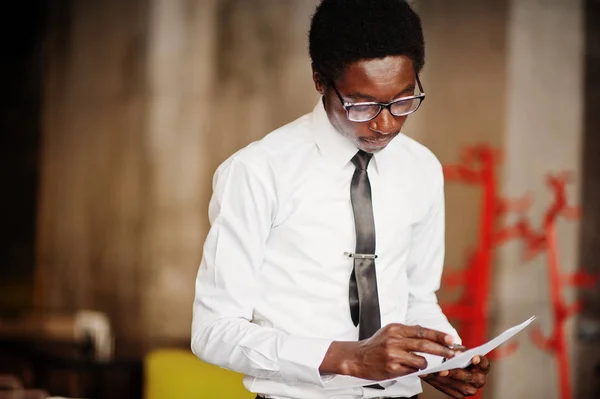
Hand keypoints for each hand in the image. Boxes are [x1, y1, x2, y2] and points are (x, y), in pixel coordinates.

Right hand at [321, 324, 459, 380]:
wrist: (357, 357)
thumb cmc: (376, 344)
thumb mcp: (390, 332)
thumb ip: (408, 332)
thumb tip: (431, 335)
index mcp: (396, 329)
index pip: (422, 331)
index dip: (438, 335)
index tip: (451, 339)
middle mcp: (394, 340)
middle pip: (424, 345)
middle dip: (442, 350)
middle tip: (453, 354)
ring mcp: (393, 355)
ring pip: (420, 360)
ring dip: (426, 364)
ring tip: (422, 363)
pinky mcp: (392, 368)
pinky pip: (411, 370)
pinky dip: (414, 370)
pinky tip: (408, 368)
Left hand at [421, 355, 489, 397]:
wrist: (448, 365)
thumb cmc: (455, 354)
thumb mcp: (457, 349)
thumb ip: (458, 350)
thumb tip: (456, 353)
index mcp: (482, 367)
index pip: (485, 364)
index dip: (481, 361)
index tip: (474, 357)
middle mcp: (479, 379)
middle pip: (472, 378)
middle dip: (457, 373)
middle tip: (444, 369)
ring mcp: (470, 389)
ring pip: (461, 388)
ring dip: (447, 380)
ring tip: (436, 373)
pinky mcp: (459, 394)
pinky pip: (450, 391)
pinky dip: (440, 384)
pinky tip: (432, 377)